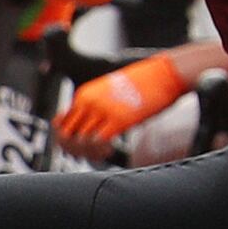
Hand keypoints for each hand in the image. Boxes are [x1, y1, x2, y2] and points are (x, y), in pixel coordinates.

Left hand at [56, 56, 188, 158]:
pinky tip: (111, 150)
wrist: (166, 73)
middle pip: (66, 135)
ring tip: (102, 154)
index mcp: (84, 93)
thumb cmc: (146, 81)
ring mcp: (102, 110)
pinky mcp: (119, 119)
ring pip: (80, 141)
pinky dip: (100, 151)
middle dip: (74, 149)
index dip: (67, 140)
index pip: (61, 123)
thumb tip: (96, 126)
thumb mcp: (113, 90)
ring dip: (89, 152)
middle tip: (88, 155)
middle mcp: (88, 101)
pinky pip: (98, 142)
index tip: (80, 147)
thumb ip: (99, 106)